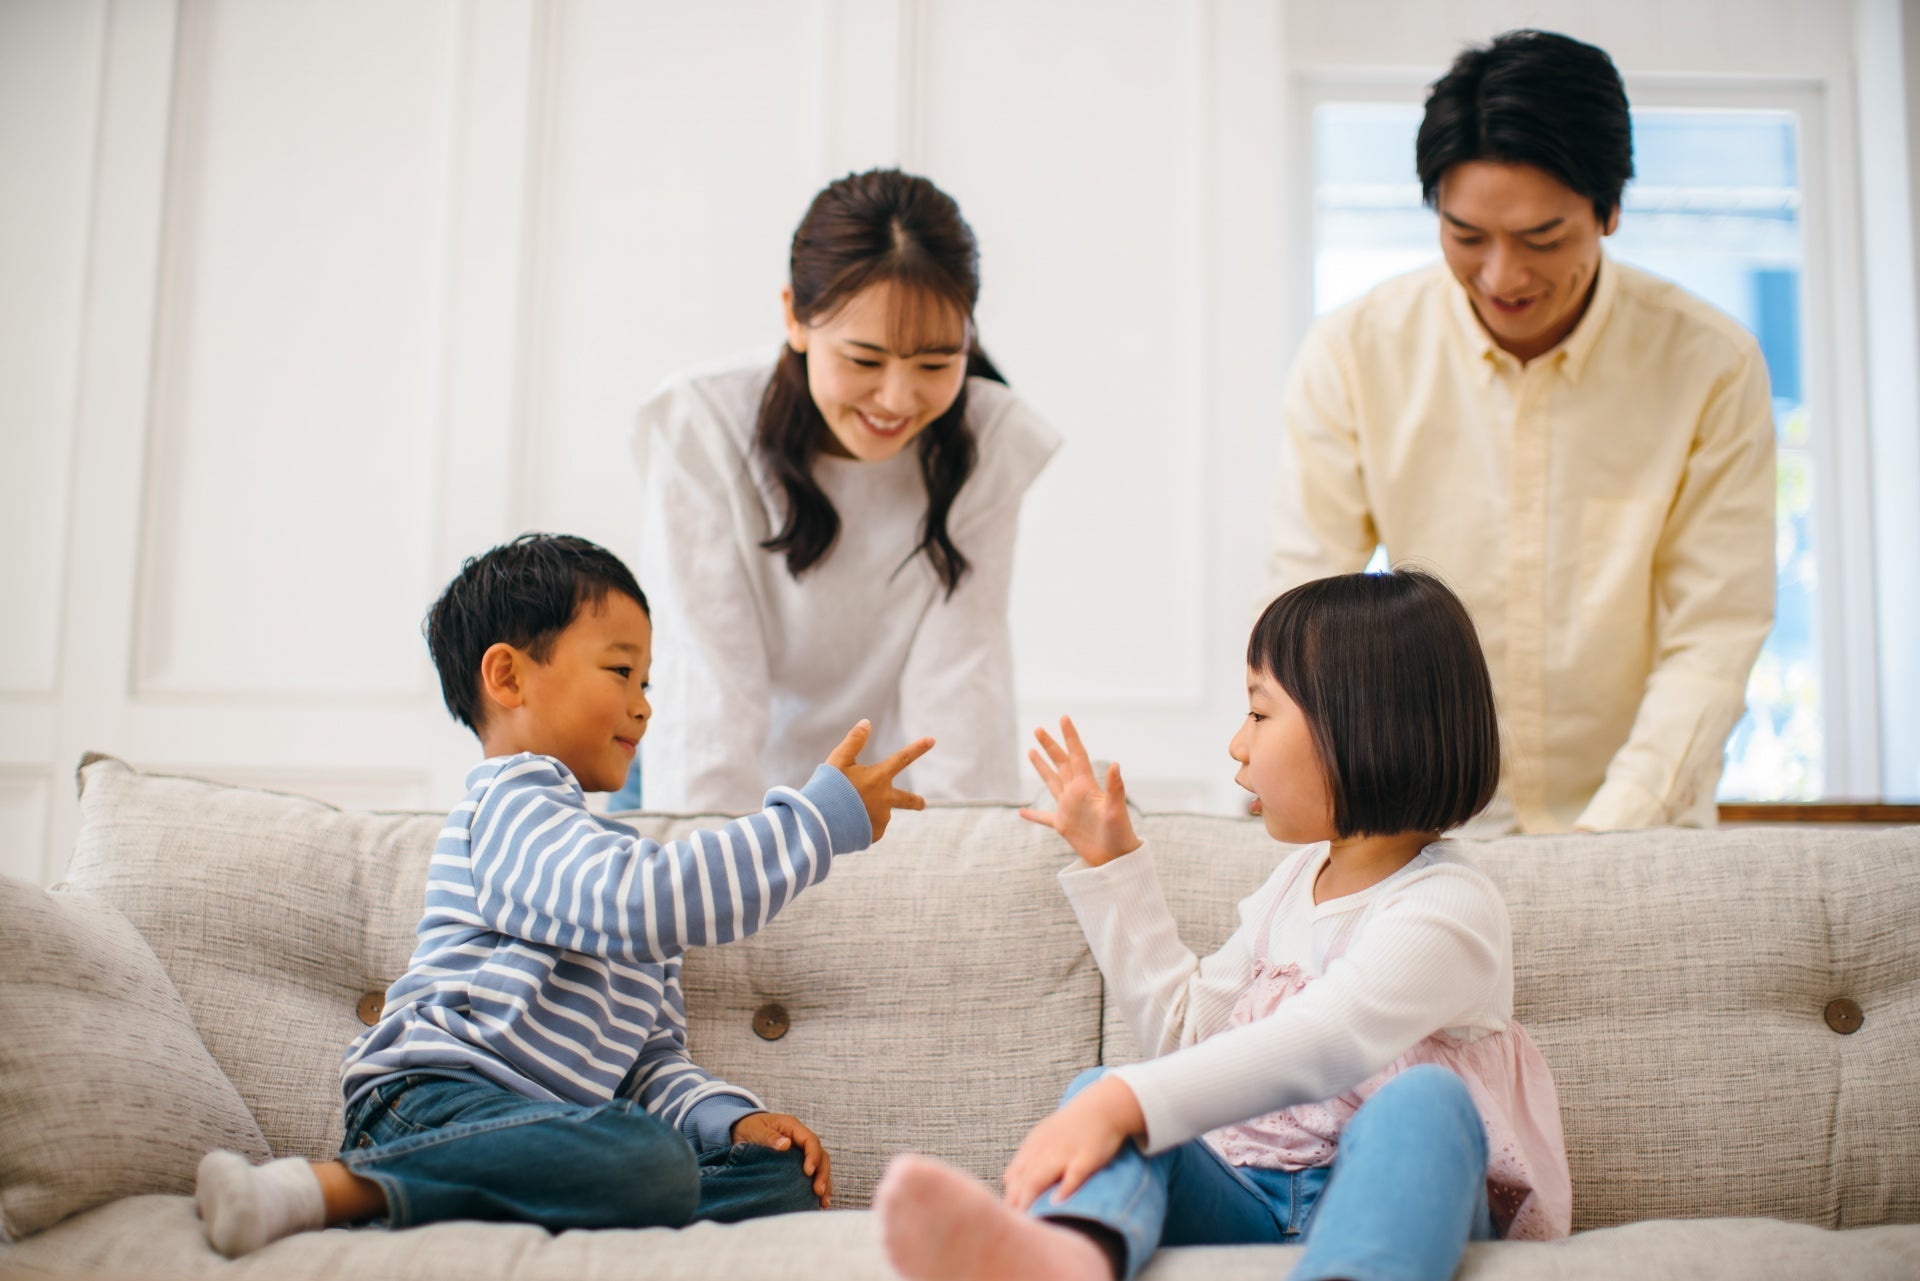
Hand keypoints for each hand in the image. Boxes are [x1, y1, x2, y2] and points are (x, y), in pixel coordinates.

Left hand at [731, 1111, 832, 1206]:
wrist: (741, 1130)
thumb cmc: (749, 1127)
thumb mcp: (755, 1129)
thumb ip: (769, 1136)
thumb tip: (786, 1145)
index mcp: (793, 1127)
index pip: (811, 1141)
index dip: (813, 1156)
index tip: (808, 1172)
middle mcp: (801, 1140)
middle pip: (820, 1155)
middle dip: (822, 1173)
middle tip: (819, 1191)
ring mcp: (801, 1152)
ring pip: (820, 1166)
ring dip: (824, 1183)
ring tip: (823, 1202)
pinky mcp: (797, 1164)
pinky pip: (812, 1175)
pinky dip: (816, 1187)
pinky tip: (818, 1202)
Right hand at [826, 719, 933, 841]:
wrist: (820, 822)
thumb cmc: (827, 787)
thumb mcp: (838, 760)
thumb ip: (854, 741)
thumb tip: (866, 722)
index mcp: (878, 778)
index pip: (902, 759)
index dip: (917, 748)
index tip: (932, 740)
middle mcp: (885, 799)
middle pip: (907, 800)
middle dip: (916, 802)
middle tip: (923, 804)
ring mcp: (881, 818)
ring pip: (878, 812)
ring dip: (867, 810)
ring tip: (845, 810)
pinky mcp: (874, 834)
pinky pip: (870, 828)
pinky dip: (861, 824)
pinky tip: (847, 822)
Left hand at [1000, 1075, 1145, 1210]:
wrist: (1102, 1106)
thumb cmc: (1072, 1126)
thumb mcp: (1042, 1137)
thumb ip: (1025, 1159)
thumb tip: (1006, 1181)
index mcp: (1032, 1147)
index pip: (1013, 1176)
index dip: (1009, 1198)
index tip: (1006, 1218)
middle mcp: (1044, 1151)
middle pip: (1023, 1180)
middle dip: (1015, 1204)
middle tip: (1012, 1225)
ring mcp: (1064, 1153)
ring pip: (1040, 1178)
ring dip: (1030, 1199)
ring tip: (1027, 1220)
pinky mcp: (1086, 1157)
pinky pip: (1074, 1174)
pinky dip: (1065, 1189)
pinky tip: (1057, 1203)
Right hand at [1018, 717, 1141, 866]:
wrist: (1116, 859)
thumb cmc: (1120, 834)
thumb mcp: (1116, 810)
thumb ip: (1114, 787)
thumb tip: (1116, 764)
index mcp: (1086, 786)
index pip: (1076, 755)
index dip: (1070, 736)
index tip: (1063, 718)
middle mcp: (1076, 793)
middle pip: (1060, 763)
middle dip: (1050, 746)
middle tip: (1038, 729)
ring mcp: (1069, 808)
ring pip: (1051, 782)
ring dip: (1042, 767)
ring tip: (1031, 752)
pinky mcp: (1064, 825)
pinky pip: (1044, 818)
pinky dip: (1033, 814)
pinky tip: (1021, 812)